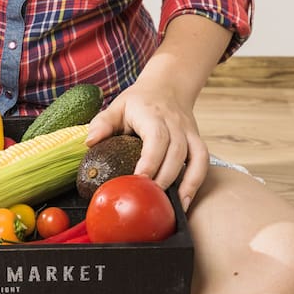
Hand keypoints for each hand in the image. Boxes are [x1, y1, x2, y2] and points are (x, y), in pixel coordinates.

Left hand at [86, 79, 207, 212]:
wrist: (167, 87)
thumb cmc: (138, 101)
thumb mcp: (116, 106)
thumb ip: (102, 123)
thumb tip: (90, 142)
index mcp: (153, 115)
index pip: (157, 138)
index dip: (150, 160)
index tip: (139, 179)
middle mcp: (175, 123)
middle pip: (176, 152)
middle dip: (165, 178)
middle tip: (150, 198)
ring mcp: (189, 132)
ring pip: (195, 157)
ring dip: (186, 184)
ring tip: (172, 207)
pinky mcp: (197, 140)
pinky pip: (203, 161)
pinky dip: (196, 182)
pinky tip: (185, 201)